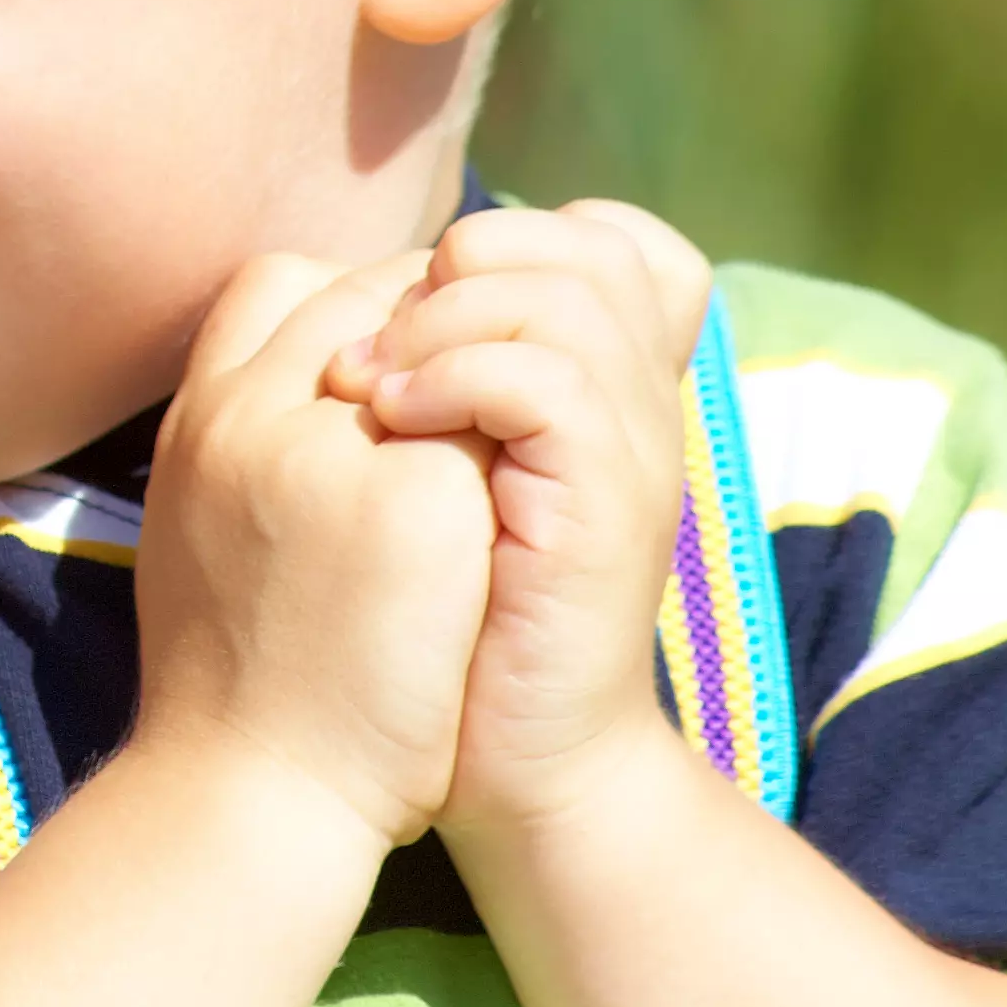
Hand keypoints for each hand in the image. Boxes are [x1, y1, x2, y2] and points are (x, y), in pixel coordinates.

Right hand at [129, 251, 504, 853]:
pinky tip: (521, 510)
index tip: (408, 363)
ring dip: (479, 385)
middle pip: (374, 293)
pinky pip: (490, 421)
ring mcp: (333, 449)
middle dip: (442, 325)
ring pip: (443, 342)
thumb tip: (328, 383)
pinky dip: (511, 454)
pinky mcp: (418, 502)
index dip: (363, 306)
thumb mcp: (206, 531)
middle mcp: (254, 410)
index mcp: (201, 415)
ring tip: (505, 454)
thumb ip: (248, 445)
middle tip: (484, 396)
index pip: (284, 282)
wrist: (252, 796)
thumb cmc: (236, 682)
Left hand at [332, 200, 713, 838]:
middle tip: (375, 345)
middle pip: (589, 245)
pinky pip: (548, 382)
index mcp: (610, 391)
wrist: (515, 768)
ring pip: (566, 298)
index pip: (607, 237)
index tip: (408, 313)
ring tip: (370, 385)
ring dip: (445, 319)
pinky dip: (457, 378)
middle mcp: (639, 408)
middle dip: (464, 267)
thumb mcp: (448, 485)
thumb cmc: (457, 633)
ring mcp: (634, 454)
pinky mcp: (610, 509)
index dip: (506, 242)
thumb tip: (367, 297)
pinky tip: (391, 419)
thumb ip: (444, 388)